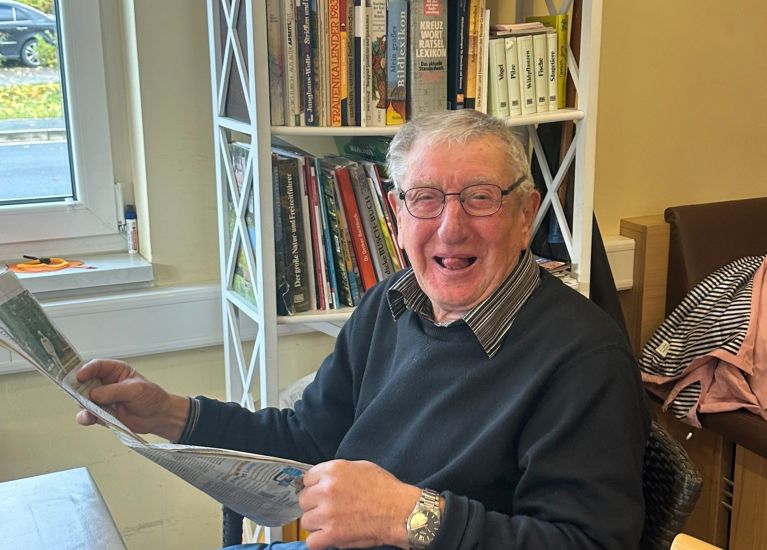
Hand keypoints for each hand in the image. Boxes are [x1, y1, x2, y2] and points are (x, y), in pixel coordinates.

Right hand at [75, 358, 189, 441]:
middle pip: (85, 382)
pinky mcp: (102, 414)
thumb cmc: (151, 397)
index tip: (80, 376)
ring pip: (84, 399)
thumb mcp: (135, 389)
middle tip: (75, 392)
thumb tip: (94, 394)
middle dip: (78, 387)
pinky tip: (88, 417)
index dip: (87, 369)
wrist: (159, 417)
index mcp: (116, 371)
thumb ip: (113, 391)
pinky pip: (89, 414)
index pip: (97, 366)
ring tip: (86, 407)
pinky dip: (86, 417)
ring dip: (82, 403)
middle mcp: (106, 384)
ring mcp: (103, 399)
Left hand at [299, 459, 420, 549]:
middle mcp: (327, 490)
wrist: (400, 511)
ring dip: (316, 523)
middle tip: (328, 508)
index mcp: (333, 470)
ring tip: (331, 523)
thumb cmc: (385, 489)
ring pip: (306, 520)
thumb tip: (323, 479)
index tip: (321, 492)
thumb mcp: (360, 467)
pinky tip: (328, 536)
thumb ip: (337, 472)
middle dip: (314, 504)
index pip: (307, 479)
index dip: (315, 486)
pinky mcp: (332, 534)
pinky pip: (311, 542)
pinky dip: (319, 541)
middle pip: (304, 500)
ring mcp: (328, 513)